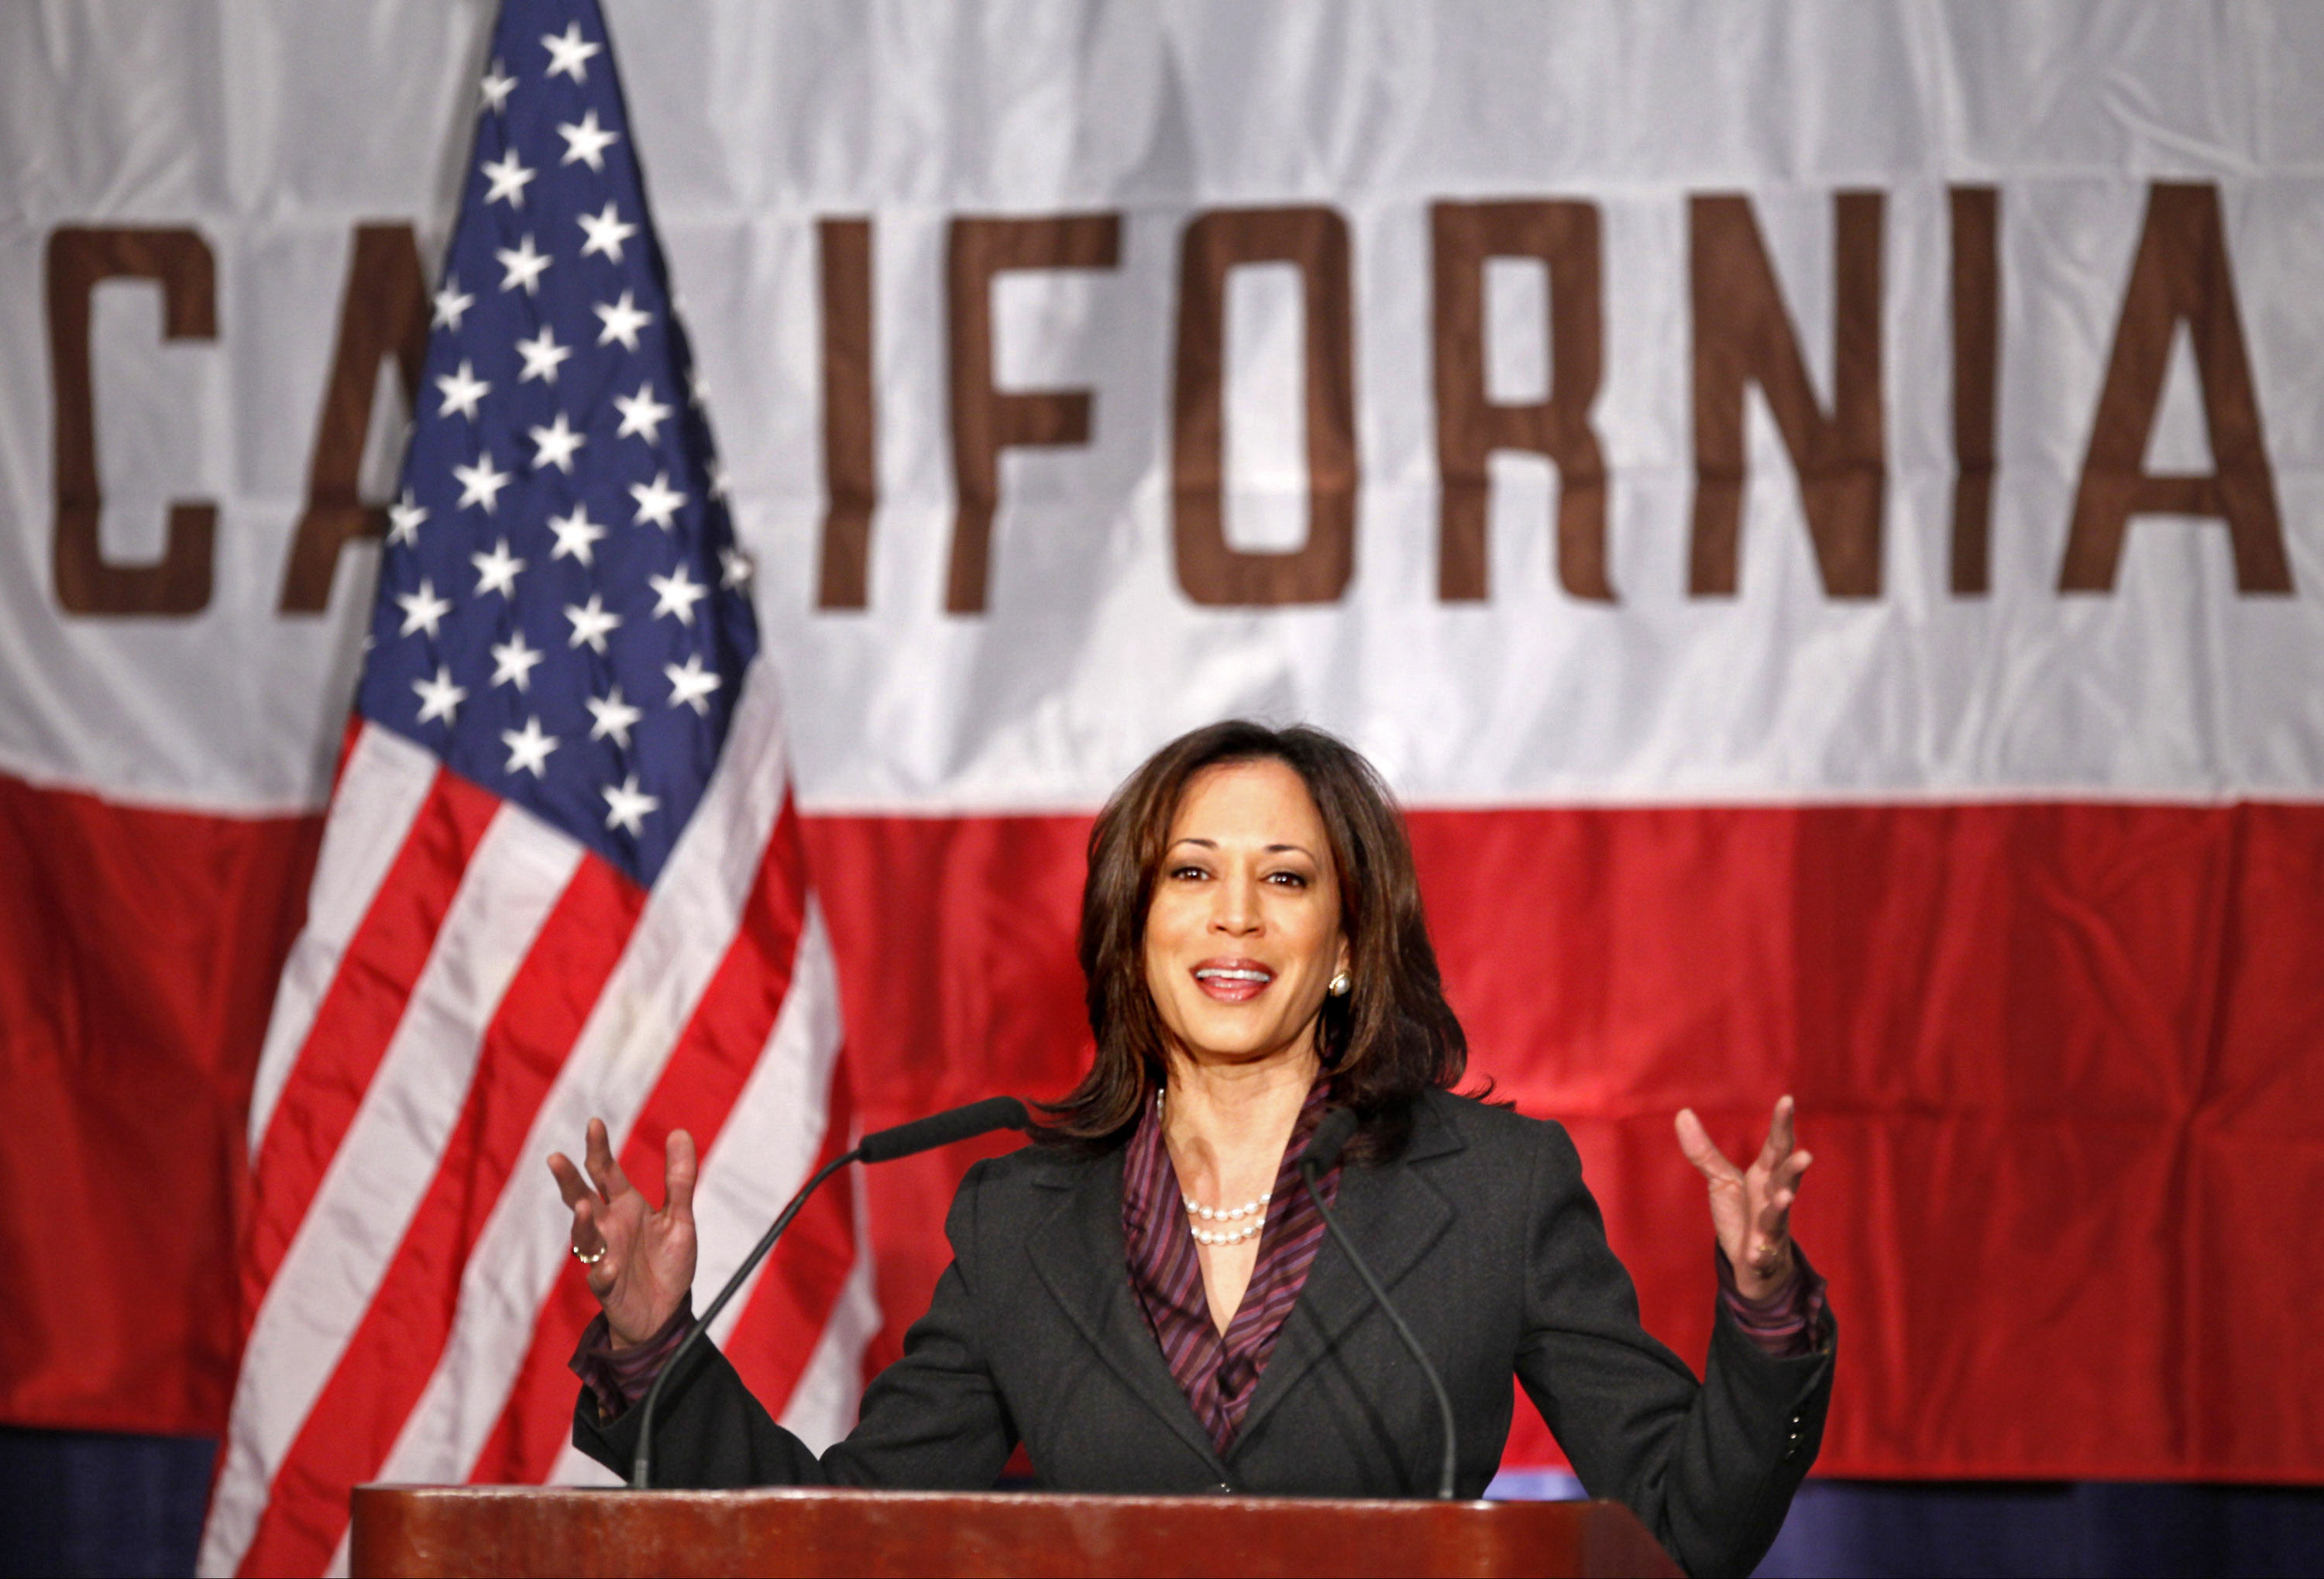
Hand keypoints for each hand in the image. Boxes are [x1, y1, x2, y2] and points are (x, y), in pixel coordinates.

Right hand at [547, 1118, 696, 1348]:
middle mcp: (609, 1227)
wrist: (665, 1312)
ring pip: (584, 1236)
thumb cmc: (666, 1263)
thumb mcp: (679, 1217)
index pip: (605, 1172)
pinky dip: (603, 1271)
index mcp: (625, 1206)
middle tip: (556, 1158)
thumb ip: (679, 1179)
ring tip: (584, 1206)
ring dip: (583, 1222)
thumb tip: (679, 1131)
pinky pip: (601, 1278)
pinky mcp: (608, 1287)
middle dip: (569, 1180)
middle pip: (582, 1198)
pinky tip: (610, 1265)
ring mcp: (604, 1256)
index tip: (594, 1123)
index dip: (599, 1149)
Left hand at [1674, 1095, 1811, 1302]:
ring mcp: (1771, 1228)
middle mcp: (1773, 1198)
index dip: (1782, 1124)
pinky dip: (1759, 1254)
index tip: (1787, 1099)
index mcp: (1765, 1176)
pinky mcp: (1763, 1255)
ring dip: (1780, 1207)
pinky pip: (1762, 1254)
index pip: (1776, 1147)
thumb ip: (1704, 1151)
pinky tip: (1753, 1253)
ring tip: (1783, 1198)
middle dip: (1795, 1168)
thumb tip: (1682, 1112)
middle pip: (1785, 1180)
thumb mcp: (1722, 1180)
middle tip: (1805, 1155)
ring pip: (1778, 1216)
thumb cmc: (1742, 1214)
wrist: (1754, 1263)